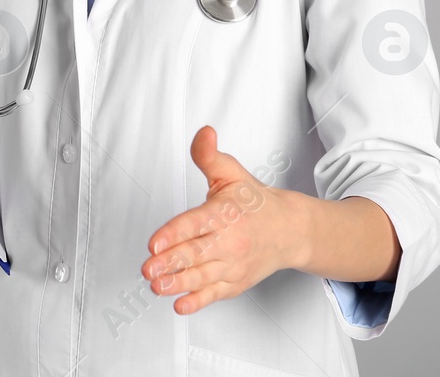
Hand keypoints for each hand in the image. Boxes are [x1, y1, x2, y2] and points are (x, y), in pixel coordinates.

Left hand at [142, 125, 303, 314]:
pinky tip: (180, 305)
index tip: (154, 242)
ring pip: (203, 276)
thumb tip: (204, 133)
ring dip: (178, 283)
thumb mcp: (231, 173)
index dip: (174, 233)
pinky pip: (215, 293)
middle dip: (170, 263)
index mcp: (224, 214)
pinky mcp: (235, 282)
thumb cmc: (254, 202)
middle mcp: (229, 242)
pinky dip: (198, 301)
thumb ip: (209, 155)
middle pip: (196, 253)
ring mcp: (233, 264)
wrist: (290, 230)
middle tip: (148, 269)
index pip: (196, 224)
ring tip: (157, 286)